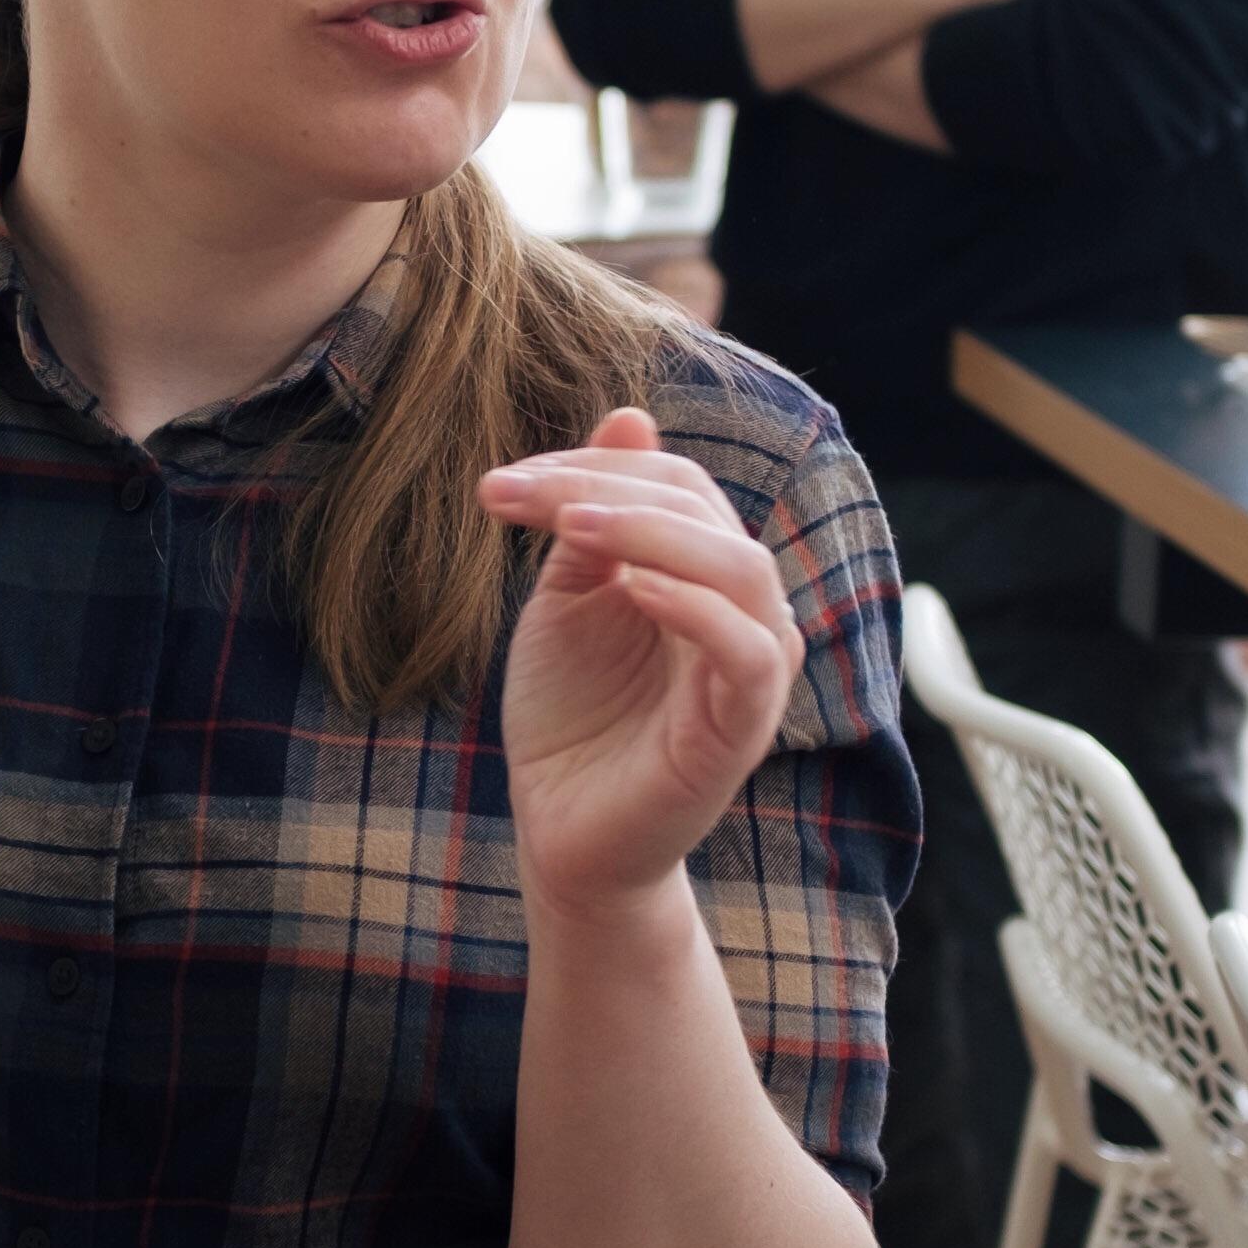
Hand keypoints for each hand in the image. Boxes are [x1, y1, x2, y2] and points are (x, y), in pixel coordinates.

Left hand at [477, 411, 801, 915]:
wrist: (563, 833)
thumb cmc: (571, 719)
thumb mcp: (568, 602)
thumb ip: (592, 520)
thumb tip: (629, 415)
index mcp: (701, 575)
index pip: (673, 487)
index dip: (589, 471)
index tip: (497, 485)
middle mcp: (740, 612)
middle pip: (703, 512)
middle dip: (604, 491)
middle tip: (514, 494)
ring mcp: (750, 669)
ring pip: (740, 567)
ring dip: (654, 533)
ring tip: (573, 529)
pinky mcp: (744, 726)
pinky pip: (748, 650)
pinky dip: (693, 607)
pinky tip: (629, 589)